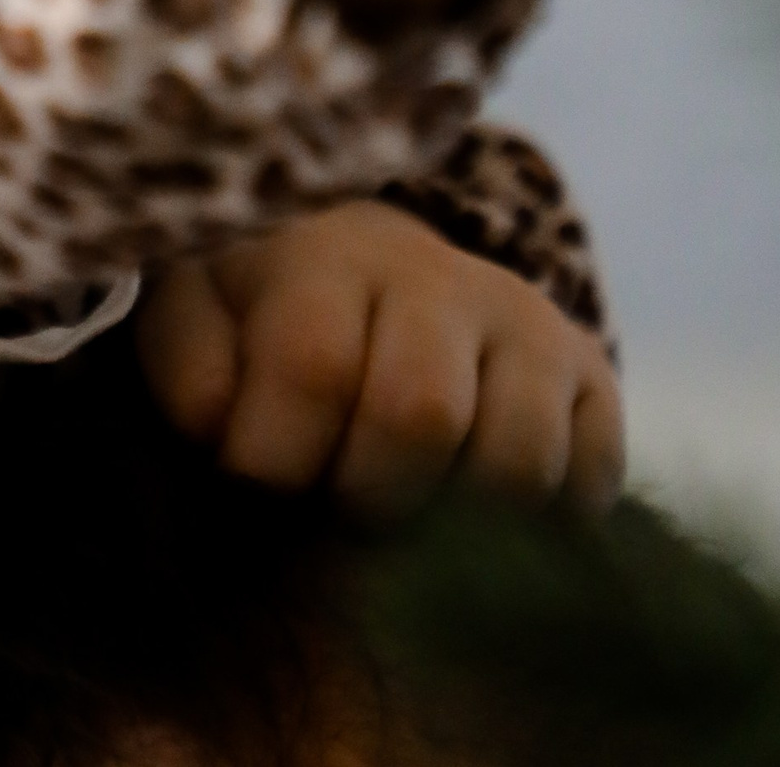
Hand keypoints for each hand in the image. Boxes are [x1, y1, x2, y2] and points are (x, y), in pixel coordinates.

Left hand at [137, 200, 622, 520]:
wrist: (367, 270)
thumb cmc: (263, 315)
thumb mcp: (197, 316)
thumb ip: (190, 366)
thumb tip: (227, 424)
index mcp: (329, 256)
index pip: (313, 363)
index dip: (275, 458)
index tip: (259, 478)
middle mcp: (441, 278)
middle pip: (422, 414)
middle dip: (366, 495)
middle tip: (339, 505)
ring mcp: (525, 321)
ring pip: (518, 458)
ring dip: (453, 520)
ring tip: (408, 512)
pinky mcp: (588, 371)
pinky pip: (589, 476)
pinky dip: (539, 523)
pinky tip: (475, 508)